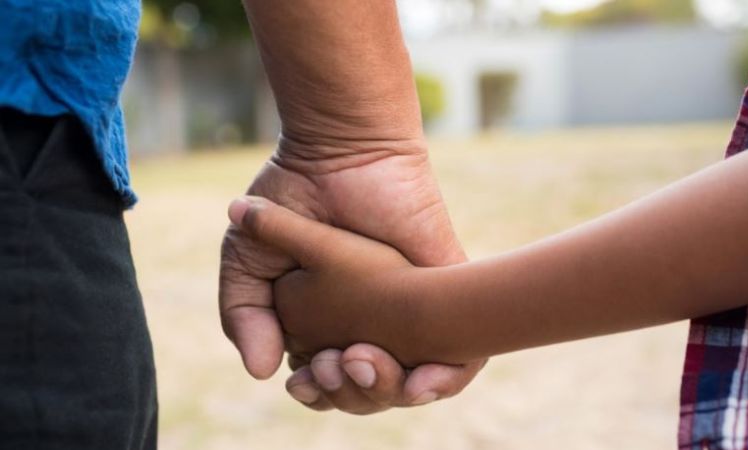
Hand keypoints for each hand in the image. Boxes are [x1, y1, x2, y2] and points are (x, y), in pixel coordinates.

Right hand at [219, 144, 485, 413]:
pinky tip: (418, 385)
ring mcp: (410, 310)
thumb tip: (260, 373)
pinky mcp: (446, 289)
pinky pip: (463, 357)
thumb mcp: (248, 260)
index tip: (303, 382)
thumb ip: (244, 315)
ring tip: (359, 364)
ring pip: (411, 383)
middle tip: (332, 369)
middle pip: (369, 392)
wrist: (340, 150)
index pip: (328, 384)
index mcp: (326, 323)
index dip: (317, 393)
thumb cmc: (292, 197)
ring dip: (387, 391)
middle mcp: (371, 323)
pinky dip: (445, 382)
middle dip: (351, 395)